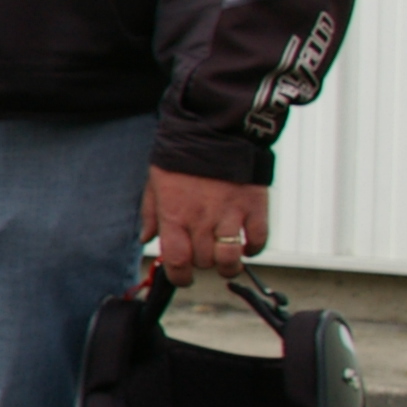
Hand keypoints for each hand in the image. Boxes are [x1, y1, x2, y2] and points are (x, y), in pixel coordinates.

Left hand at [142, 167, 269, 284]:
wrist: (215, 129)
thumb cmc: (181, 156)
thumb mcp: (155, 182)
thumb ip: (151, 213)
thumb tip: (147, 238)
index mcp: (175, 215)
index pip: (176, 261)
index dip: (180, 277)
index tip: (183, 277)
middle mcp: (202, 219)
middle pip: (204, 262)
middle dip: (202, 266)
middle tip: (203, 257)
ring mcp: (230, 214)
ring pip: (231, 259)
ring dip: (228, 266)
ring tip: (226, 262)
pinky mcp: (255, 206)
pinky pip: (259, 239)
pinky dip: (254, 249)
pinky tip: (247, 245)